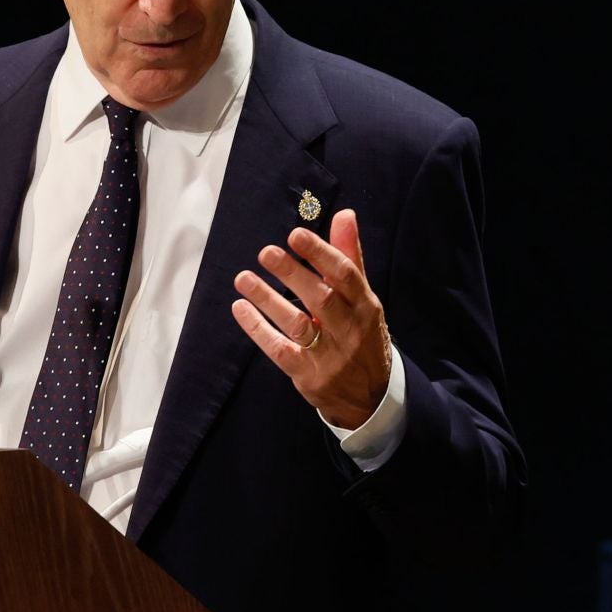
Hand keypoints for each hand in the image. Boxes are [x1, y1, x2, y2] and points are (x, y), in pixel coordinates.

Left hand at [231, 208, 392, 429]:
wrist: (371, 397)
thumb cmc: (361, 333)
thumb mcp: (362, 298)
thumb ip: (349, 257)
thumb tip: (344, 215)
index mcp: (365, 306)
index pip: (345, 275)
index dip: (320, 253)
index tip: (295, 235)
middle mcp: (349, 330)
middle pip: (321, 299)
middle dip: (293, 274)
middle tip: (266, 252)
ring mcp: (328, 355)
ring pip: (296, 325)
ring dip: (267, 300)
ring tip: (243, 278)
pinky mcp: (307, 375)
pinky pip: (279, 350)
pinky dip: (258, 329)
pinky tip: (241, 308)